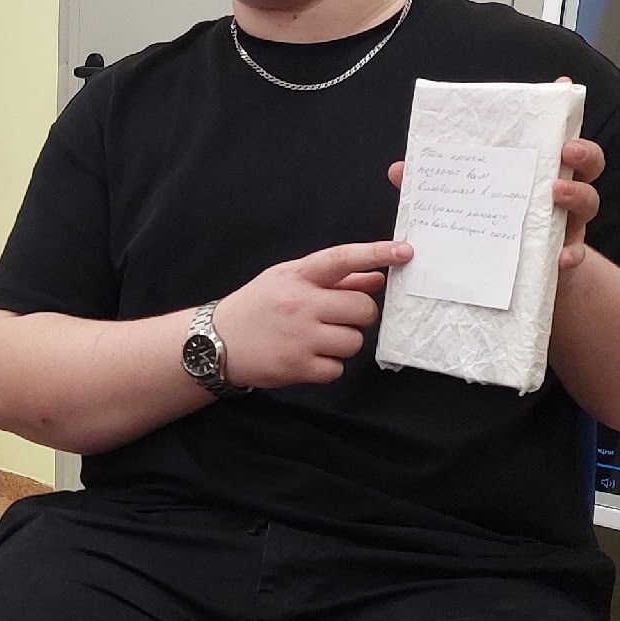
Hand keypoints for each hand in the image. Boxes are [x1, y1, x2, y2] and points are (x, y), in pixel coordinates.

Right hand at [214, 239, 409, 387]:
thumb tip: (378, 277)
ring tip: (316, 340)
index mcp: (297, 276)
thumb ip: (335, 279)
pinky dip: (328, 366)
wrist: (215, 342)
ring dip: (342, 343)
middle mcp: (300, 303)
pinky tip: (308, 358)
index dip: (375, 253)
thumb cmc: (258, 307)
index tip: (404, 252)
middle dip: (358, 316)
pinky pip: (337, 368)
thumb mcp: (288, 281)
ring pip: (353, 341)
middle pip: (362, 309)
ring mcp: (299, 336)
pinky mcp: (297, 366)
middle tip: (339, 318)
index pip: (342, 259)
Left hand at [383, 78, 602, 270]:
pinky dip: (571, 255)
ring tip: (556, 193)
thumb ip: (438, 185)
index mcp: (537, 171)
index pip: (557, 136)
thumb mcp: (464, 202)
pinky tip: (560, 258)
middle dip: (583, 152)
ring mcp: (567, 224)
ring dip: (577, 194)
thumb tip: (399, 169)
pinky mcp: (563, 257)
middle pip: (588, 164)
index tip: (564, 87)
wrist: (509, 281)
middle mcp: (560, 192)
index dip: (562, 113)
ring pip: (590, 202)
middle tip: (565, 151)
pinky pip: (575, 253)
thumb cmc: (488, 227)